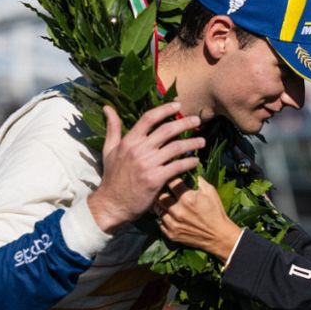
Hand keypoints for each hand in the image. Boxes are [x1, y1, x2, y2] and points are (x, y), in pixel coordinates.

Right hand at [87, 103, 204, 232]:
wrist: (111, 204)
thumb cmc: (112, 177)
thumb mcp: (109, 150)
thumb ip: (112, 128)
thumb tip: (107, 107)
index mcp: (128, 141)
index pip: (149, 118)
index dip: (165, 109)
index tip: (178, 105)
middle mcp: (138, 150)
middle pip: (167, 130)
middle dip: (184, 123)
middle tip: (197, 121)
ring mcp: (147, 164)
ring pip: (176, 148)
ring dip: (192, 143)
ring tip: (202, 141)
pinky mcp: (155, 179)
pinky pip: (177, 166)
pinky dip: (189, 162)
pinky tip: (195, 161)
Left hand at [157, 178, 242, 258]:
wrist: (219, 236)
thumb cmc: (216, 212)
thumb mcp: (210, 191)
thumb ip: (198, 179)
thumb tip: (189, 169)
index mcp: (188, 198)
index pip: (171, 181)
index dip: (170, 176)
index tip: (169, 174)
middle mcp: (178, 211)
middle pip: (160, 195)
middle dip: (161, 190)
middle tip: (164, 188)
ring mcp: (173, 223)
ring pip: (157, 209)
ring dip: (160, 203)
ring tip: (165, 200)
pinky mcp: (171, 234)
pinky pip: (160, 222)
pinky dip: (162, 217)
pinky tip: (168, 214)